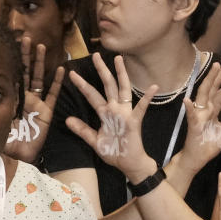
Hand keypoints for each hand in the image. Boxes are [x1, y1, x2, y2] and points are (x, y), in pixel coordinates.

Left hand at [4, 36, 63, 163]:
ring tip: (40, 46)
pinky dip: (57, 83)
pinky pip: (53, 95)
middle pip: (25, 71)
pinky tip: (62, 69)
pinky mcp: (46, 111)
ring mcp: (36, 103)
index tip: (9, 44)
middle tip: (25, 38)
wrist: (18, 155)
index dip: (11, 61)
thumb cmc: (4, 140)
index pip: (10, 75)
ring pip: (38, 78)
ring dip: (40, 63)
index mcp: (10, 97)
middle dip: (25, 55)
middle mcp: (23, 97)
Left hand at [64, 53, 157, 180]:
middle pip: (108, 85)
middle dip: (101, 70)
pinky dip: (147, 97)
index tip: (72, 73)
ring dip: (121, 74)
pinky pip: (141, 108)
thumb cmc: (114, 153)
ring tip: (119, 59)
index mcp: (105, 113)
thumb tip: (67, 120)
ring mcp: (125, 114)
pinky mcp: (135, 121)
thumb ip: (82, 130)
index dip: (82, 84)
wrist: (129, 164)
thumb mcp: (94, 141)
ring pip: (122, 89)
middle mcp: (115, 109)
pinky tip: (153, 86)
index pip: (91, 95)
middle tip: (95, 55)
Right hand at [178, 59, 220, 174]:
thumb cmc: (208, 144)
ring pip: (204, 94)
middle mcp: (205, 108)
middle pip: (214, 87)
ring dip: (209, 81)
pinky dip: (189, 108)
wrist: (196, 159)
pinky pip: (191, 116)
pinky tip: (187, 101)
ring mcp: (198, 115)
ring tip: (215, 68)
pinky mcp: (193, 126)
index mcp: (214, 108)